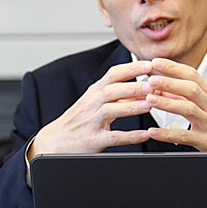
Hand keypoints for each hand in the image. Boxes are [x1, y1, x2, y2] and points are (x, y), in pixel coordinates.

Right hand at [29, 61, 153, 158]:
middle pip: (112, 90)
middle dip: (132, 86)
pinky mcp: (93, 141)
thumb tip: (142, 84)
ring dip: (130, 107)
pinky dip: (130, 136)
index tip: (149, 64)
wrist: (54, 142)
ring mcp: (91, 123)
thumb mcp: (92, 101)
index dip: (131, 68)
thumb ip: (114, 92)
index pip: (112, 75)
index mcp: (94, 93)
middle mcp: (92, 105)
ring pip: (110, 111)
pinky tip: (144, 134)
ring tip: (149, 105)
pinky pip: (113, 138)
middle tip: (152, 84)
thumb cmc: (78, 121)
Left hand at [146, 58, 206, 169]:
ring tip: (149, 99)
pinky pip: (185, 137)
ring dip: (168, 103)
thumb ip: (190, 97)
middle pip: (191, 89)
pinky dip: (168, 134)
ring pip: (189, 109)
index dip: (174, 67)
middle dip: (170, 82)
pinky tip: (153, 132)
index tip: (156, 62)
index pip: (193, 75)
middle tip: (150, 78)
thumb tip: (165, 89)